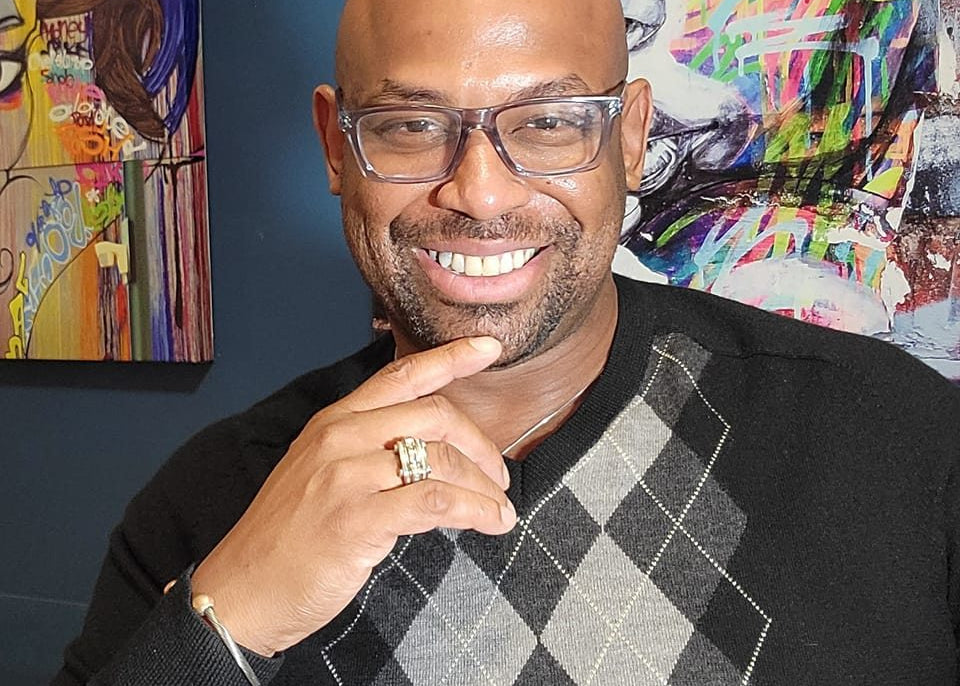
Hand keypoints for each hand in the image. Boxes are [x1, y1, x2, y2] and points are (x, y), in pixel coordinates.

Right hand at [189, 337, 514, 655]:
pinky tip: (490, 522)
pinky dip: (475, 510)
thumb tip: (432, 450)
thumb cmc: (288, 539)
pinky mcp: (357, 518)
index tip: (488, 349)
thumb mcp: (320, 474)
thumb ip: (367, 450)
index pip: (400, 375)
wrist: (242, 592)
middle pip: (434, 415)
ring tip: (500, 508)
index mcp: (332, 421)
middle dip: (481, 444)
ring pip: (441, 459)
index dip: (450, 358)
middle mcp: (340, 437)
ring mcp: (346, 476)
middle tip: (500, 475)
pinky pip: (436, 501)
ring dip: (484, 486)